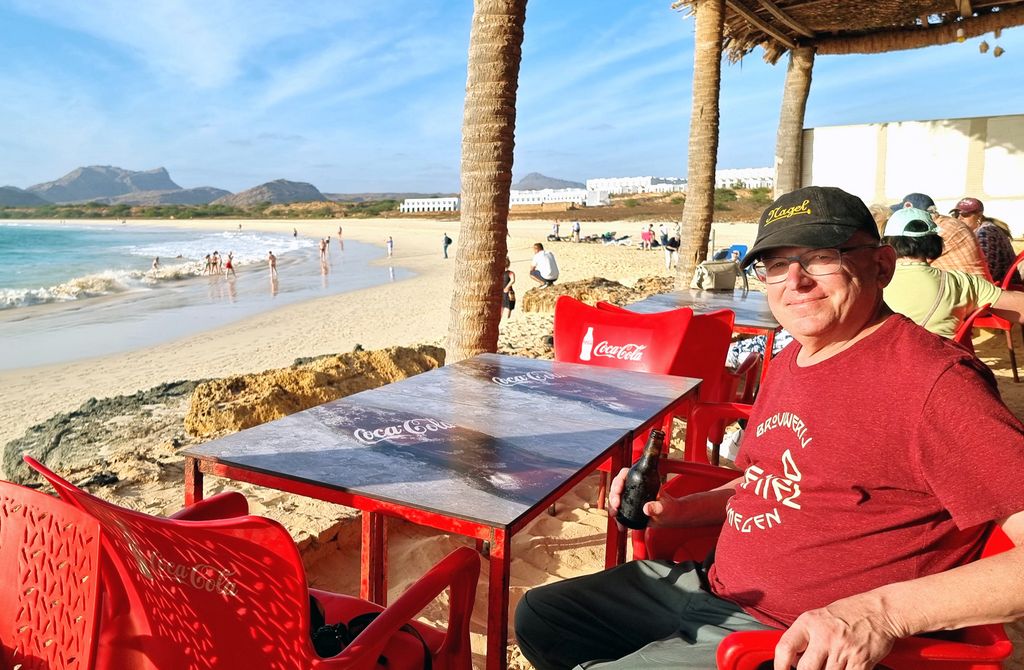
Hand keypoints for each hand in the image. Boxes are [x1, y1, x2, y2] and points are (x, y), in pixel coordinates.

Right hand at [608, 468, 684, 527]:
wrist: (669, 517)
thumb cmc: (670, 508)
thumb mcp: (664, 507)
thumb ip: (657, 507)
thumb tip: (647, 508)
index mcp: (643, 480)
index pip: (625, 474)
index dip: (619, 480)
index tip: (618, 490)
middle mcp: (635, 486)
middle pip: (617, 485)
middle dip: (613, 495)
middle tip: (616, 505)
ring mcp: (630, 496)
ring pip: (615, 497)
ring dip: (612, 505)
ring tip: (615, 514)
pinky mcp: (629, 507)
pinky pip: (619, 510)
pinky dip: (617, 517)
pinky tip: (620, 524)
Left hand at [773, 595, 902, 669]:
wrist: (880, 611)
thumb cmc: (849, 613)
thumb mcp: (818, 617)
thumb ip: (805, 637)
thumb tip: (791, 661)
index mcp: (809, 623)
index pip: (785, 647)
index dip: (780, 666)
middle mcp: (825, 636)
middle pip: (805, 669)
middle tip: (812, 669)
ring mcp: (843, 649)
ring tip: (830, 665)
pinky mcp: (860, 661)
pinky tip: (843, 668)